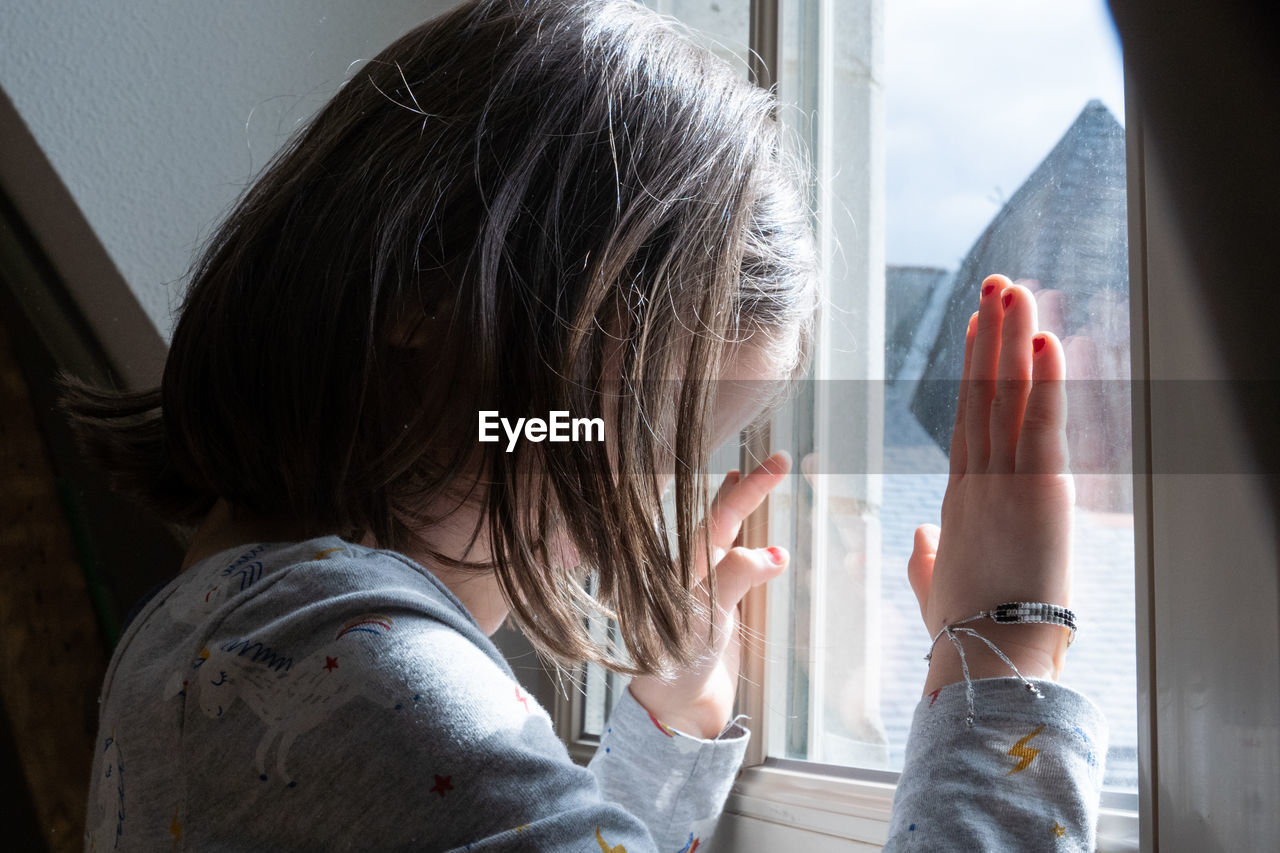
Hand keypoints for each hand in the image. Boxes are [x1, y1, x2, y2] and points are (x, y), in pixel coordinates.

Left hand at [628, 452, 790, 737]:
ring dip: (741, 513)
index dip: (748, 488)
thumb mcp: (706, 618)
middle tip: (776, 462)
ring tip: (747, 483)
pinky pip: (737, 570)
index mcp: (683, 568)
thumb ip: (734, 577)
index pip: (719, 516)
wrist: (676, 712)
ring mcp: (704, 593)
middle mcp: (691, 574)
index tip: (775, 464)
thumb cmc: (678, 666)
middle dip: (747, 490)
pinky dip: (752, 550)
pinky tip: (759, 546)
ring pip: (726, 541)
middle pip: (720, 520)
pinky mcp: (718, 614)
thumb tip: (772, 552)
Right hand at [908, 275, 1074, 696]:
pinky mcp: (1038, 492)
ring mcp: (1004, 481)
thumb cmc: (965, 633)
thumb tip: (923, 538)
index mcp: (960, 501)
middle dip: (989, 338)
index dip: (973, 372)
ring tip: (1012, 291)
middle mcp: (977, 480)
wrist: (988, 657)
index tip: (978, 331)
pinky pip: (1041, 424)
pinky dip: (1046, 381)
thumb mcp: (937, 591)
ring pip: (1007, 398)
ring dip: (1011, 341)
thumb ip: (927, 559)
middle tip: (994, 287)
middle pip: (983, 396)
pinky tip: (1048, 339)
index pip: (969, 423)